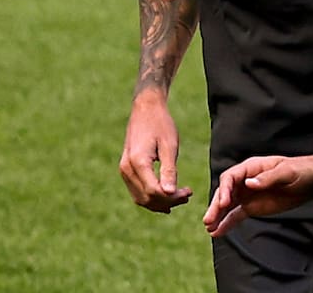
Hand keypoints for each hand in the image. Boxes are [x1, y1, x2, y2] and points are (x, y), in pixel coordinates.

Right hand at [119, 92, 192, 212]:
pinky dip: (151, 197)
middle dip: (168, 201)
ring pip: (140, 198)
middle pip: (147, 198)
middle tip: (187, 196)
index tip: (189, 192)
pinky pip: (137, 191)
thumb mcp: (170, 145)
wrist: (146, 109)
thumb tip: (170, 193)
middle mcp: (127, 169)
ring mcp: (124, 170)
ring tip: (180, 198)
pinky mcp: (126, 169)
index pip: (154, 191)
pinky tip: (166, 196)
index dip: (172, 197)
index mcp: (138, 162)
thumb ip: (169, 170)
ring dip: (160, 202)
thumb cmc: (161, 124)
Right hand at [203, 153, 312, 237]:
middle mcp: (245, 180)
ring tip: (209, 228)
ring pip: (227, 205)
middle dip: (216, 205)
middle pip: (225, 192)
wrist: (311, 182)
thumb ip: (268, 178)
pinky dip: (226, 223)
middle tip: (209, 219)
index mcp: (251, 167)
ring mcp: (247, 194)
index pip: (231, 177)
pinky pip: (235, 215)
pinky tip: (217, 232)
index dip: (225, 190)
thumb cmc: (300, 171)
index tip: (224, 203)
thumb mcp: (286, 172)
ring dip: (217, 215)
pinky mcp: (252, 207)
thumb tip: (248, 184)